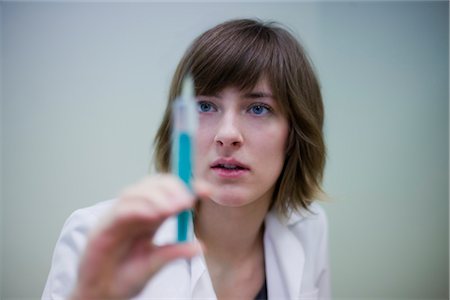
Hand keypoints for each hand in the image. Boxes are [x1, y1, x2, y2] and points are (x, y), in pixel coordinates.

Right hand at [70, 174, 206, 299]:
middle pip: (153, 186)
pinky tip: (153, 214)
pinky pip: (121, 210)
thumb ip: (174, 252)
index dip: (187, 188)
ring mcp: (118, 217)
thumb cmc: (125, 277)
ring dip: (156, 196)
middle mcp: (135, 212)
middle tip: (187, 201)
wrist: (101, 295)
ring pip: (136, 192)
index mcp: (150, 218)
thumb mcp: (155, 264)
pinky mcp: (103, 227)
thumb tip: (200, 247)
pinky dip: (138, 208)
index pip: (168, 193)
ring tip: (173, 208)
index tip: (206, 191)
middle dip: (173, 188)